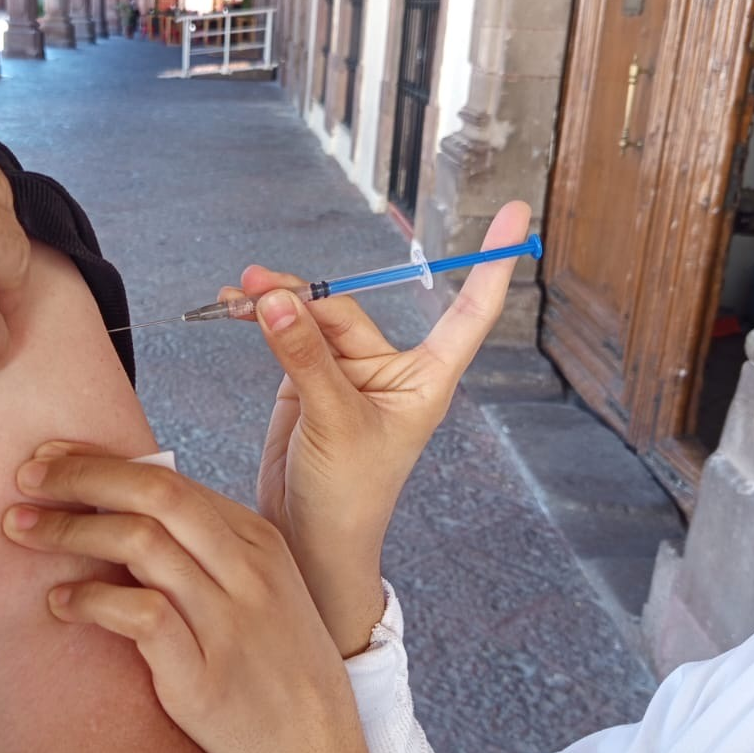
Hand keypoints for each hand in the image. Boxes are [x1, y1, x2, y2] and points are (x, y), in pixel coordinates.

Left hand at [3, 446, 384, 752]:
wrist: (313, 752)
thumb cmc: (269, 665)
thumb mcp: (256, 589)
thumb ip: (201, 549)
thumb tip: (116, 507)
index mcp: (256, 539)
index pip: (169, 478)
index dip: (99, 463)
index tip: (47, 460)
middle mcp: (247, 571)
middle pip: (155, 495)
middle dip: (82, 478)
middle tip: (24, 481)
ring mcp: (230, 622)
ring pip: (143, 545)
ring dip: (71, 531)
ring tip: (22, 532)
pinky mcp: (206, 677)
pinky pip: (141, 617)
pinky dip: (91, 600)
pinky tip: (59, 603)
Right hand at [222, 201, 532, 655]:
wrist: (309, 540)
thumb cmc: (349, 497)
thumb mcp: (334, 424)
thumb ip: (306, 359)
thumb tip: (279, 300)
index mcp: (425, 379)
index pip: (468, 309)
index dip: (492, 261)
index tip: (518, 212)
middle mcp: (389, 369)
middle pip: (347, 308)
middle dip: (303, 294)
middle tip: (257, 285)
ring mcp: (345, 373)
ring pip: (310, 317)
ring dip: (275, 304)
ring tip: (238, 294)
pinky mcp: (306, 381)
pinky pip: (286, 335)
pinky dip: (261, 320)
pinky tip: (235, 307)